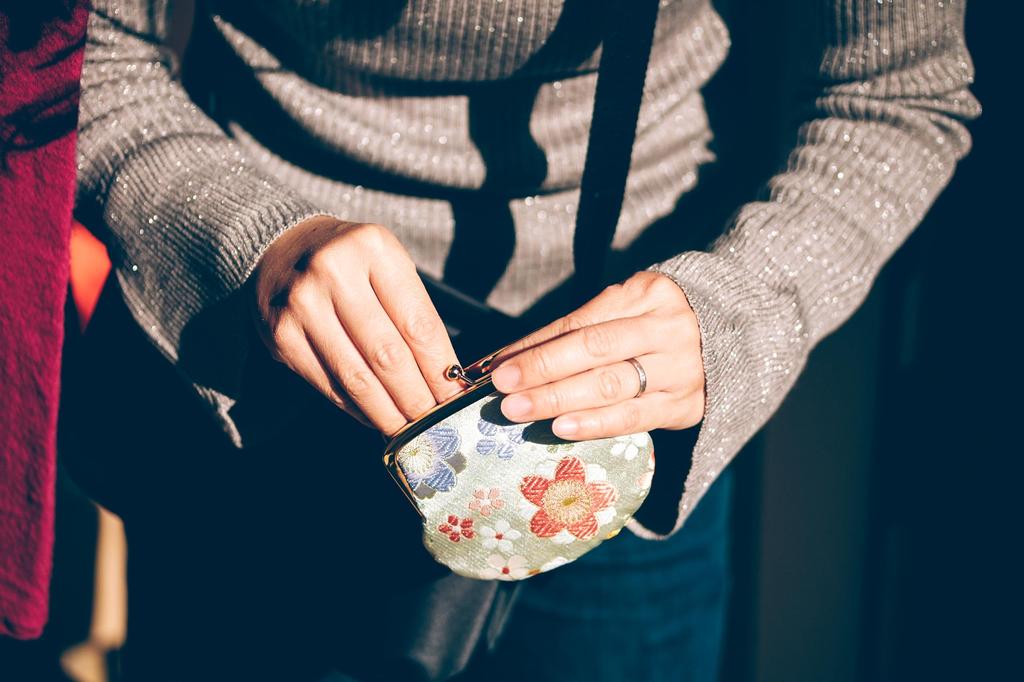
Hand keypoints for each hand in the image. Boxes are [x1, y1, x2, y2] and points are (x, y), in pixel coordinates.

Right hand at [251, 217, 460, 435]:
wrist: (281, 246)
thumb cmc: (350, 261)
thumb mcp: (387, 264)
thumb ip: (412, 312)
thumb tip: (443, 378)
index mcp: (373, 249)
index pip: (418, 323)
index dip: (440, 368)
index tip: (454, 397)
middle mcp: (334, 272)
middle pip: (388, 356)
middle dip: (416, 398)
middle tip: (435, 423)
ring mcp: (303, 305)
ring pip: (356, 377)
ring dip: (387, 412)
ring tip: (408, 429)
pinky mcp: (281, 335)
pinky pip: (327, 383)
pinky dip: (355, 407)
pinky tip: (374, 416)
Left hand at [490, 272, 703, 439]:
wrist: (730, 342)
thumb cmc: (655, 325)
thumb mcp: (623, 309)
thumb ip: (574, 330)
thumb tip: (510, 358)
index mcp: (649, 293)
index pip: (581, 322)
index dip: (536, 345)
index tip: (498, 365)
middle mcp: (669, 329)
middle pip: (594, 349)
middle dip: (542, 370)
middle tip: (503, 388)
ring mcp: (683, 369)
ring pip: (611, 385)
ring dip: (558, 399)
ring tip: (520, 409)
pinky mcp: (687, 406)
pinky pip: (634, 418)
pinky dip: (594, 423)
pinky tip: (562, 427)